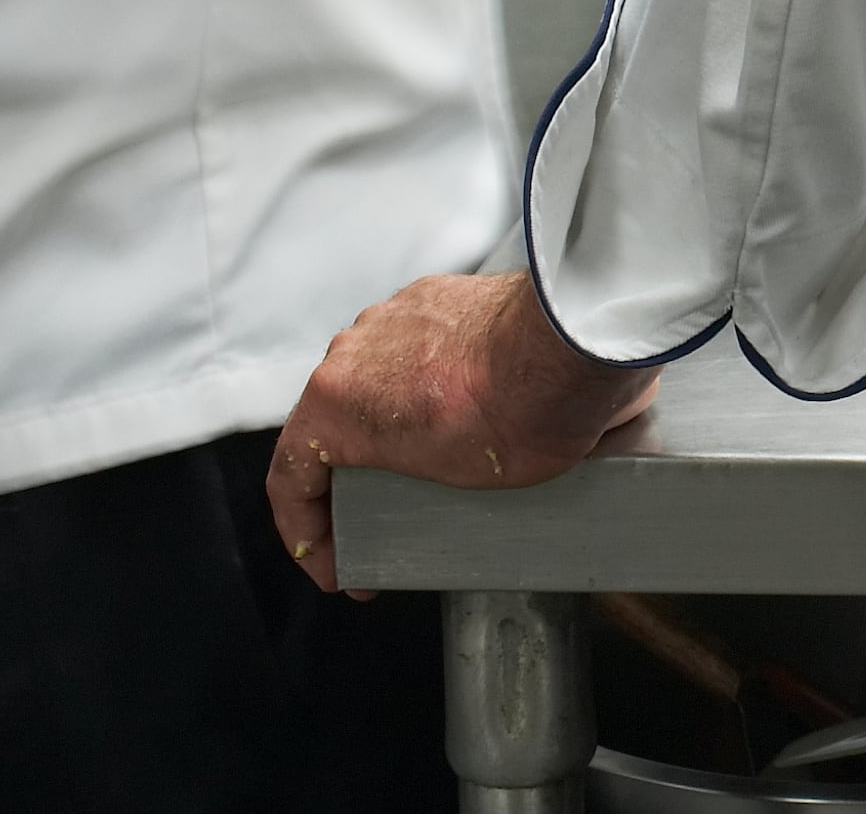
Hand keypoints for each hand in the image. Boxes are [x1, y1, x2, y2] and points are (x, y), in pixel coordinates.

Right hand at [268, 272, 657, 592]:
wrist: (575, 347)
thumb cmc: (512, 418)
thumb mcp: (442, 488)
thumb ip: (406, 488)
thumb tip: (423, 506)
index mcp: (333, 401)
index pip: (290, 479)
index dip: (305, 536)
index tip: (334, 568)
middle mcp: (353, 349)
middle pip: (332, 427)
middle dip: (349, 480)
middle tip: (375, 526)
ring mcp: (397, 316)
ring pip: (376, 385)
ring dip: (391, 428)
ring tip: (425, 467)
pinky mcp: (440, 296)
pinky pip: (417, 351)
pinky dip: (427, 385)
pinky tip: (461, 412)